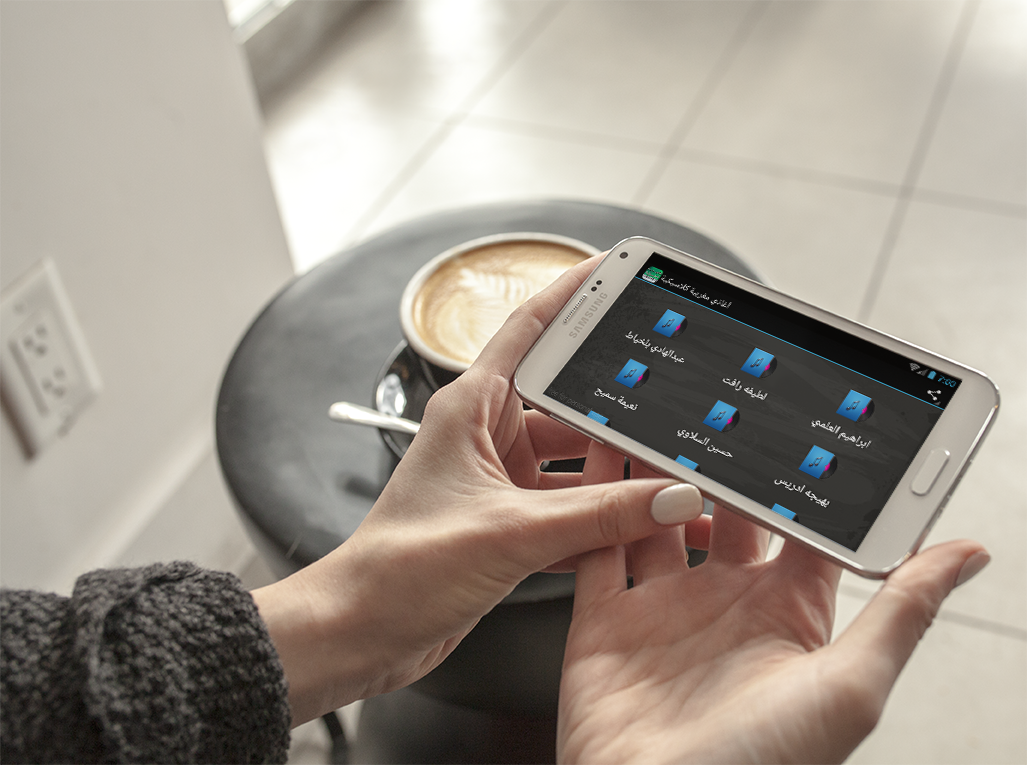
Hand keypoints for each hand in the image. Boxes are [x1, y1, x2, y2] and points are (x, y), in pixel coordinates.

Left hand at [252, 256, 704, 724]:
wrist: (361, 631)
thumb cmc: (400, 568)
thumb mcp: (509, 531)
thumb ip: (598, 515)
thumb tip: (670, 496)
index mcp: (470, 408)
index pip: (529, 329)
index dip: (571, 293)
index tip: (613, 270)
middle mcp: (485, 435)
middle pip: (566, 403)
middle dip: (617, 406)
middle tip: (670, 399)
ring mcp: (498, 482)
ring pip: (574, 464)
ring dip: (615, 476)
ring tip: (670, 476)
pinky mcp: (506, 525)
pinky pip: (568, 509)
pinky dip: (602, 519)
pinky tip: (640, 527)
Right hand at [557, 456, 989, 764]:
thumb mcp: (850, 686)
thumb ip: (902, 612)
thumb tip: (968, 554)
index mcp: (785, 612)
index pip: (796, 525)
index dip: (796, 477)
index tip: (795, 422)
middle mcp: (722, 602)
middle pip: (720, 508)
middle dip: (717, 458)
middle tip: (714, 403)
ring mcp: (660, 607)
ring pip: (654, 515)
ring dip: (652, 468)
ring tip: (653, 413)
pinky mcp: (602, 618)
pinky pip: (596, 544)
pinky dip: (594, 500)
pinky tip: (599, 458)